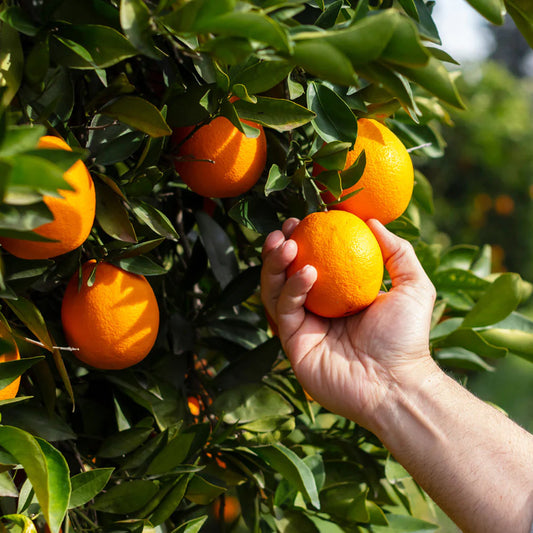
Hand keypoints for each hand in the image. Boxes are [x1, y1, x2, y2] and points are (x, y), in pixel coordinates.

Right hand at [260, 217, 438, 430]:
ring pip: (276, 290)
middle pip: (287, 273)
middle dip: (280, 248)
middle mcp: (317, 310)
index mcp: (339, 297)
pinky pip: (285, 309)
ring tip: (285, 242)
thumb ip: (396, 251)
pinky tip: (307, 272)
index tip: (305, 218)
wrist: (398, 384)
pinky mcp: (294, 344)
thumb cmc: (407, 336)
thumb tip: (373, 221)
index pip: (313, 262)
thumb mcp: (413, 285)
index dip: (305, 240)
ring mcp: (303, 327)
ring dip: (277, 263)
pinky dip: (292, 287)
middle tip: (285, 228)